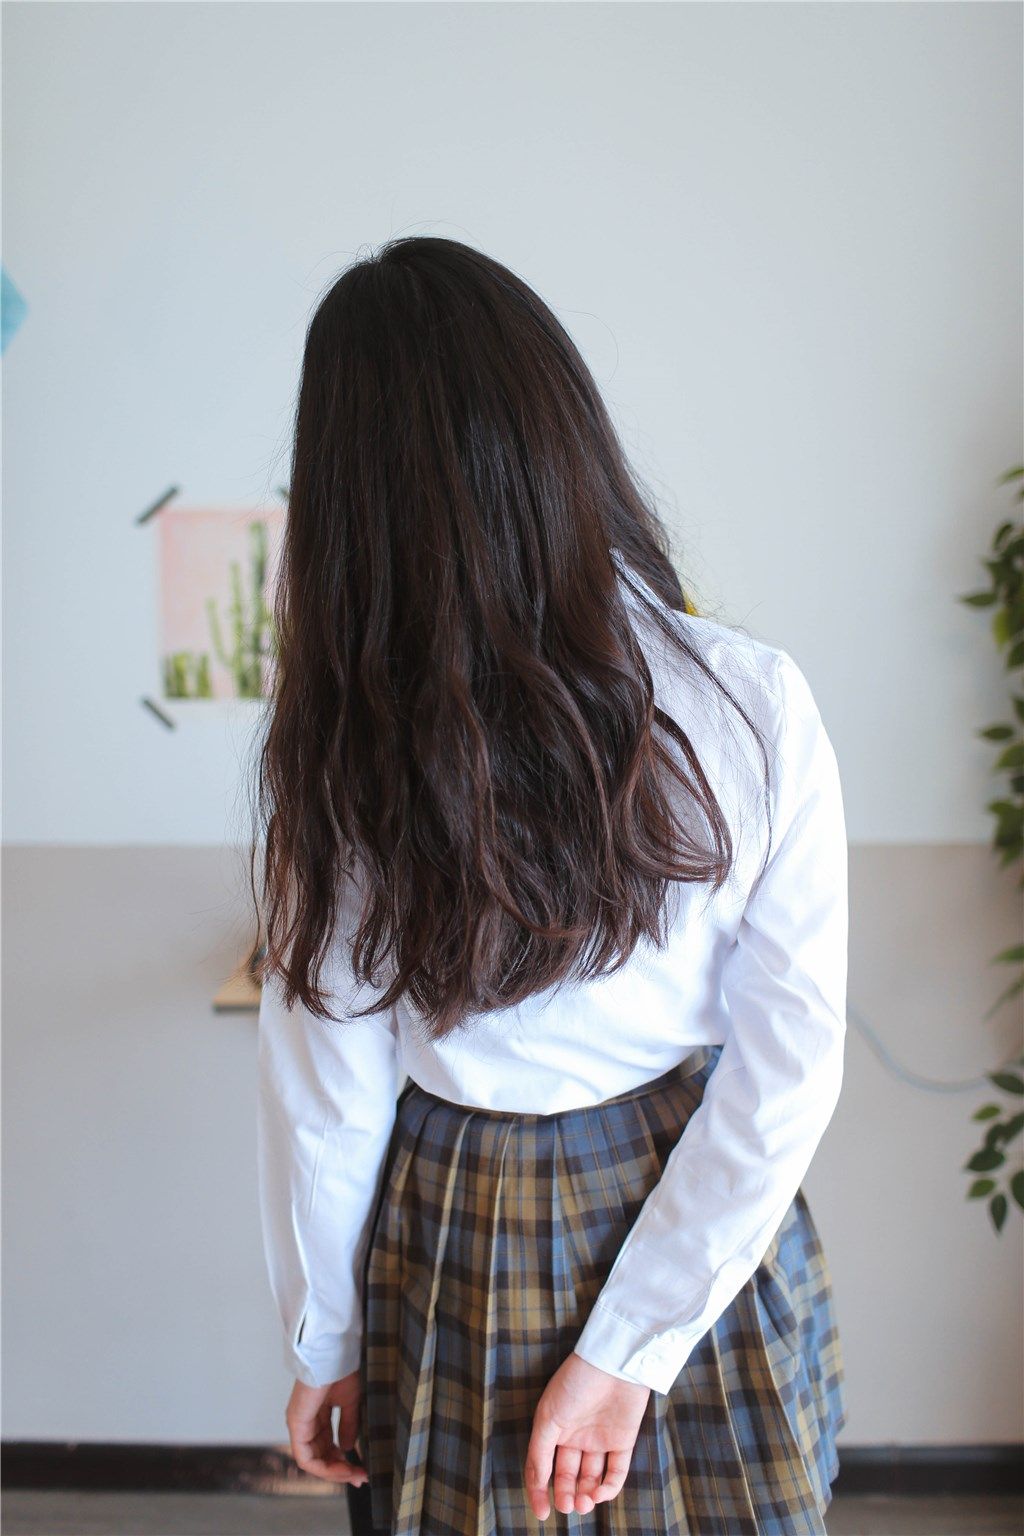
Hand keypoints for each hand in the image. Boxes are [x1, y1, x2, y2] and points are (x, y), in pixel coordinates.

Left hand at [285, 1371, 368, 1486]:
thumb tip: (346, 1449)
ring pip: (312, 1461)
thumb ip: (348, 1425)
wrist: (336, 1352)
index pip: (326, 1446)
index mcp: (316, 1414)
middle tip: (361, 1477)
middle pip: (320, 1456)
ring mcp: (298, 1424)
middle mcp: (305, 1421)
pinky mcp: (296, 1424)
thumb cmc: (343, 1369)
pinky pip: (305, 1457)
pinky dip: (323, 1468)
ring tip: (355, 1475)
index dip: (343, 1460)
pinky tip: (343, 1468)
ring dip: (334, 1472)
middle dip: (341, 1470)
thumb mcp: (350, 1402)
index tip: (361, 1469)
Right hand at [524, 1351, 650, 1518]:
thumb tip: (536, 1484)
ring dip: (587, 1496)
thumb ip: (540, 1452)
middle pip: (569, 1477)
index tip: (543, 1512)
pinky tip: (600, 1494)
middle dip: (566, 1495)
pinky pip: (616, 1471)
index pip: (544, 1467)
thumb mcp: (548, 1416)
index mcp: (554, 1430)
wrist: (612, 1363)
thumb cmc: (575, 1384)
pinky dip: (608, 1487)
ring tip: (584, 1503)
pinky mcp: (623, 1441)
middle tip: (567, 1506)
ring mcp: (600, 1440)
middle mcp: (576, 1437)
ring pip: (591, 1479)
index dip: (540, 1490)